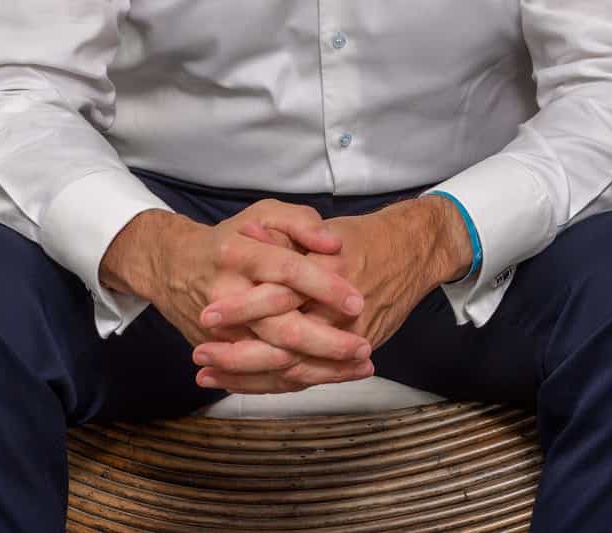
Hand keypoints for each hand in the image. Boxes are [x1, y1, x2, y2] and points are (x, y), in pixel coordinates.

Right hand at [99, 202, 374, 388]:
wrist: (175, 267)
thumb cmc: (232, 238)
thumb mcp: (263, 214)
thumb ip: (300, 222)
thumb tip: (334, 244)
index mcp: (238, 255)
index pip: (287, 272)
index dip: (323, 287)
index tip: (358, 301)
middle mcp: (226, 296)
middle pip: (281, 328)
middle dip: (326, 342)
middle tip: (365, 345)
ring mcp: (220, 332)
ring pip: (274, 361)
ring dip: (320, 369)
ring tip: (361, 367)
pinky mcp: (221, 353)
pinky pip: (261, 376)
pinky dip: (297, 382)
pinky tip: (332, 378)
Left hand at [192, 197, 470, 392]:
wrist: (410, 251)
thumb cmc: (358, 238)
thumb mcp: (319, 225)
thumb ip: (286, 233)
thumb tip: (247, 236)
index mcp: (325, 271)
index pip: (278, 295)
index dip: (242, 309)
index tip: (205, 317)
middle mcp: (337, 307)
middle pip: (283, 340)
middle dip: (238, 354)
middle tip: (201, 356)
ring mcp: (347, 334)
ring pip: (294, 367)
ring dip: (248, 376)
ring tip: (209, 377)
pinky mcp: (354, 350)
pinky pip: (311, 375)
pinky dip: (277, 383)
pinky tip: (242, 385)